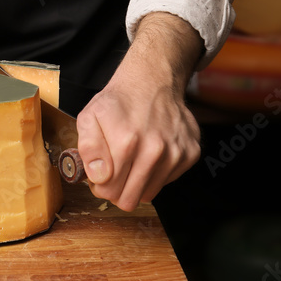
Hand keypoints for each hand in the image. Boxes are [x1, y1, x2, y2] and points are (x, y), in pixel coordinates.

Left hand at [76, 12, 202, 210]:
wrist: (152, 81)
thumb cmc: (118, 102)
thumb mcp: (89, 117)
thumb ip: (89, 149)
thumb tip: (100, 177)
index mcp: (126, 143)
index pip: (109, 191)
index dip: (100, 186)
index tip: (100, 174)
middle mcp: (155, 150)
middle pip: (130, 199)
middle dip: (117, 189)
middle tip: (114, 171)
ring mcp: (176, 153)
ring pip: (149, 193)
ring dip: (137, 181)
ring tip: (132, 158)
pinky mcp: (191, 153)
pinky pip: (167, 181)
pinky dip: (156, 172)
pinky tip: (150, 152)